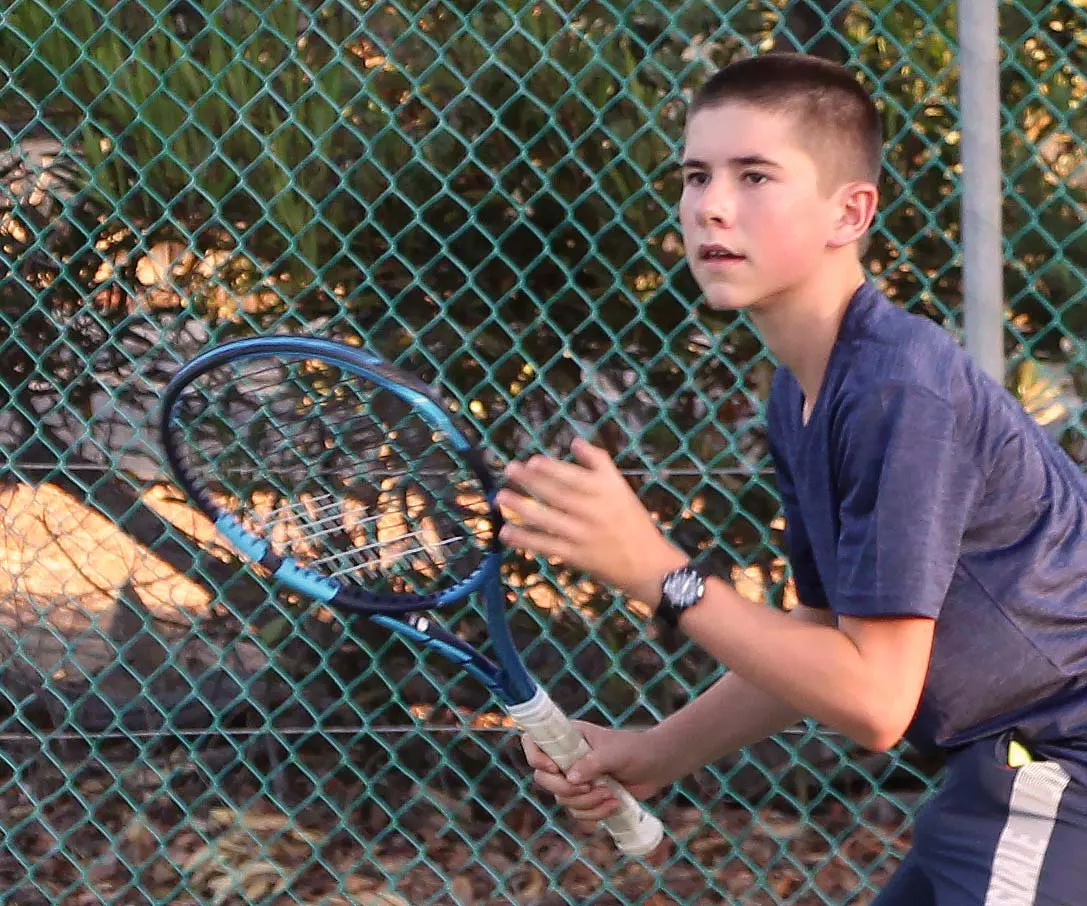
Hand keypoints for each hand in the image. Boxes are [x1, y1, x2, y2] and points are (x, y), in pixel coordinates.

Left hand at [496, 437, 689, 604]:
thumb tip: (575, 441)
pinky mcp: (576, 556)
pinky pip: (546, 545)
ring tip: (501, 496)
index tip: (532, 461)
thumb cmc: (633, 522)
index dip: (552, 469)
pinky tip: (506, 532)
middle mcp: (594, 510)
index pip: (575, 476)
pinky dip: (525, 539)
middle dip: (530, 481)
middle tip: (509, 470)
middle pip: (557, 494)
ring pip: (547, 519)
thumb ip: (599, 463)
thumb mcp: (621, 488)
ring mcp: (584, 534)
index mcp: (607, 490)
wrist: (649, 565)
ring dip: (521, 507)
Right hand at [521, 721, 669, 829]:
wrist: (656, 766)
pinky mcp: (586, 797)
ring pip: (562, 799)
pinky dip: (595, 813)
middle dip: (565, 789)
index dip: (536, 758)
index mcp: (568, 737)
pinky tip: (614, 804)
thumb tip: (571, 779)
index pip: (534, 743)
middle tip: (588, 787)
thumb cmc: (634, 750)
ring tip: (610, 794)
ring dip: (586, 803)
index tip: (555, 768)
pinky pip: (578, 813)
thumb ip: (592, 763)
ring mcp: (575, 779)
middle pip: (543, 779)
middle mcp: (566, 758)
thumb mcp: (613, 752)